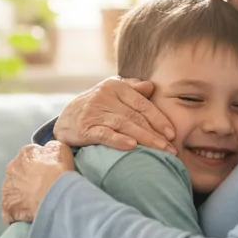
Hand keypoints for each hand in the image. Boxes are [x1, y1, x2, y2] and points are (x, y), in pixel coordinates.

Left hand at [1, 141, 76, 224]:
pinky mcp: (7, 206)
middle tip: (43, 187)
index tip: (48, 172)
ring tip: (37, 201)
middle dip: (30, 179)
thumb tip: (48, 148)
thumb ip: (52, 146)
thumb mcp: (61, 150)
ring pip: (14, 190)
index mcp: (26, 153)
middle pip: (20, 172)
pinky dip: (18, 212)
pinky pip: (11, 209)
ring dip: (23, 195)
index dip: (42, 164)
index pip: (32, 155)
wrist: (53, 198)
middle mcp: (12, 168)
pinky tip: (29, 214)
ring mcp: (8, 188)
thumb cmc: (58, 175)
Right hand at [54, 77, 176, 153]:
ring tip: (159, 151)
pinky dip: (119, 141)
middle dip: (155, 134)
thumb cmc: (96, 107)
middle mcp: (104, 96)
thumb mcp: (112, 92)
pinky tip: (132, 147)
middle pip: (135, 116)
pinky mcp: (84, 128)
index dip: (159, 119)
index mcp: (115, 86)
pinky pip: (104, 134)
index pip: (142, 103)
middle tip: (170, 149)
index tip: (172, 134)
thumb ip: (132, 88)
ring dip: (144, 139)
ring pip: (124, 125)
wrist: (65, 118)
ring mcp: (93, 112)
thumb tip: (151, 86)